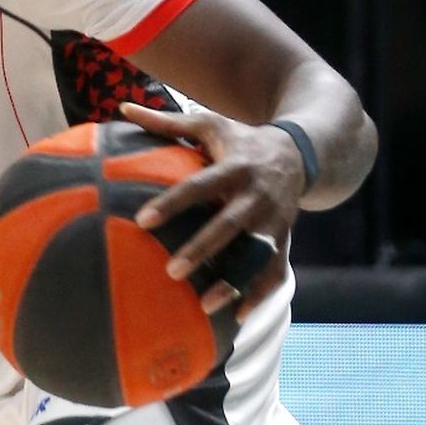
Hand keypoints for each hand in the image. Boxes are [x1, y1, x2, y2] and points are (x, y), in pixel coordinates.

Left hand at [120, 100, 300, 320]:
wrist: (302, 152)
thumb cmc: (242, 140)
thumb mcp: (211, 125)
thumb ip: (167, 122)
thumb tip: (123, 106)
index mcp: (234, 167)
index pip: (199, 186)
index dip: (172, 203)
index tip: (142, 220)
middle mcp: (256, 196)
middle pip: (228, 226)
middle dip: (203, 249)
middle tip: (170, 272)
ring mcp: (274, 221)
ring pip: (256, 256)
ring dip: (234, 282)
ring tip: (205, 305)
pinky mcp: (284, 240)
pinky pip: (275, 272)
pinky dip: (260, 296)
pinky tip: (238, 318)